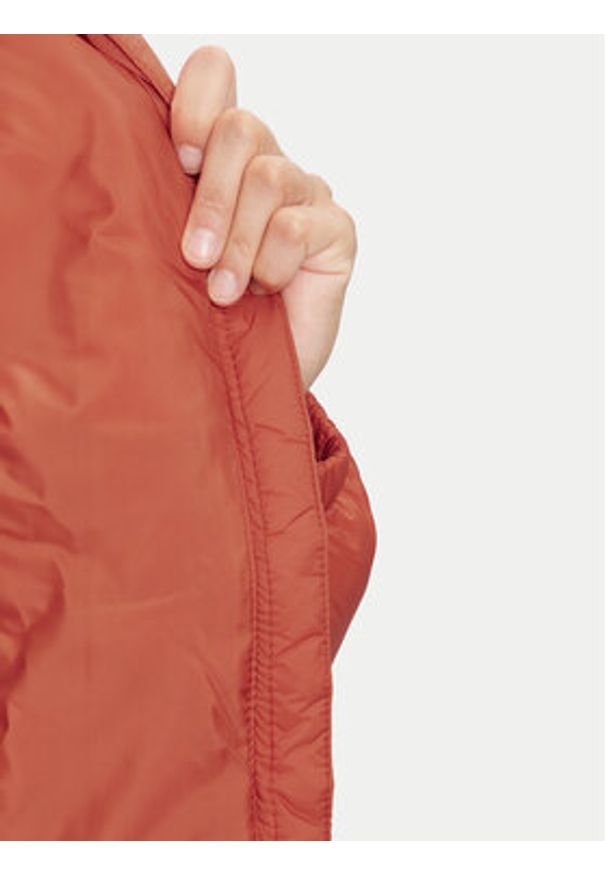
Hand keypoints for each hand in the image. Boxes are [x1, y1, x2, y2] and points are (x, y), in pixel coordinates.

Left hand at [170, 46, 356, 390]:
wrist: (250, 376)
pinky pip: (297, 227)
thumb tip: (140, 163)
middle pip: (241, 129)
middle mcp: (266, 164)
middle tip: (194, 256)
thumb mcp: (174, 254)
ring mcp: (306, 194)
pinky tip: (266, 292)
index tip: (178, 160)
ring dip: (238, 244)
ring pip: (270, 178)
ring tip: (223, 292)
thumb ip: (166, 200)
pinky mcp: (336, 230)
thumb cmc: (209, 316)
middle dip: (210, 197)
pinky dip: (271, 265)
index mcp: (220, 157)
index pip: (215, 78)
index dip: (194, 104)